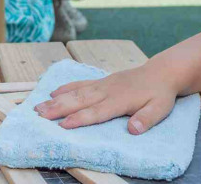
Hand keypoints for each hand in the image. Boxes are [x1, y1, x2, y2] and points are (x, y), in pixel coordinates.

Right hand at [34, 66, 182, 134]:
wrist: (162, 72)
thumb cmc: (161, 94)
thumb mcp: (160, 109)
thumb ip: (146, 119)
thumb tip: (133, 129)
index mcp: (120, 100)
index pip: (97, 112)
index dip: (80, 119)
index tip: (63, 125)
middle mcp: (107, 91)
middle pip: (79, 101)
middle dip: (58, 108)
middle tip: (39, 115)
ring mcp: (103, 84)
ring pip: (76, 92)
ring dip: (56, 100)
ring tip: (38, 107)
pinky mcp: (102, 81)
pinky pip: (80, 84)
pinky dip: (66, 88)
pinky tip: (53, 93)